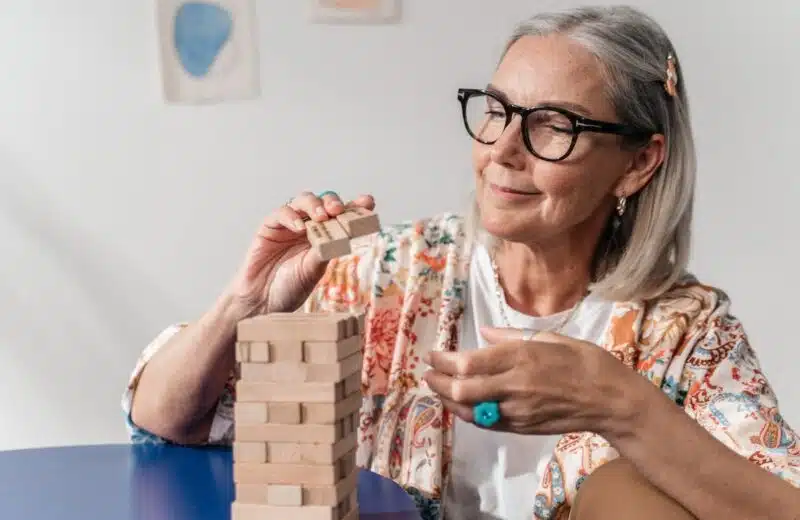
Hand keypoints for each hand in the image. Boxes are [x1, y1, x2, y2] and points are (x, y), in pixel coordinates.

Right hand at [222, 191, 375, 317]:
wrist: (262, 301)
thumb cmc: (290, 287)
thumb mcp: (313, 271)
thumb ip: (324, 252)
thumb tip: (343, 237)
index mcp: (326, 236)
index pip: (343, 216)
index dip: (355, 206)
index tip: (368, 202)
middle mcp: (309, 226)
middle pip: (324, 203)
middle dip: (333, 202)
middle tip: (339, 210)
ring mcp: (290, 224)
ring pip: (303, 201)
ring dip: (314, 205)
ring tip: (322, 216)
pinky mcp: (270, 226)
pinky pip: (282, 213)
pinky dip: (291, 217)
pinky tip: (300, 227)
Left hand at [422, 327, 641, 436]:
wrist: (611, 400)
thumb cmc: (585, 360)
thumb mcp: (550, 338)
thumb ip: (512, 336)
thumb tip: (484, 332)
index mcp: (521, 357)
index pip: (468, 362)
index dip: (444, 361)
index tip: (432, 355)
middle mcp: (515, 385)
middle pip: (462, 388)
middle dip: (438, 382)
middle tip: (427, 374)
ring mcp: (518, 409)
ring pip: (471, 410)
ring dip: (449, 400)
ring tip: (437, 389)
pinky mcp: (523, 427)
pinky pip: (487, 423)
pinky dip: (469, 414)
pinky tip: (461, 406)